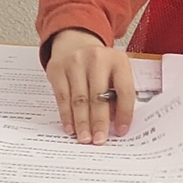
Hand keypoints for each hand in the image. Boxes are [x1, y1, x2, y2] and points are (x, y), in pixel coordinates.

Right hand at [45, 29, 134, 143]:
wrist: (75, 42)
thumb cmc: (99, 64)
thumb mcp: (114, 72)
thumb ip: (116, 94)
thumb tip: (115, 124)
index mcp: (118, 60)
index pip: (124, 90)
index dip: (124, 113)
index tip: (121, 131)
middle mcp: (97, 58)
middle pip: (98, 96)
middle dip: (99, 122)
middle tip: (99, 140)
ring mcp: (76, 62)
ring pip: (79, 99)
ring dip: (82, 122)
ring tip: (84, 139)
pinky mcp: (58, 68)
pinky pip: (62, 97)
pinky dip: (67, 115)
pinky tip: (71, 128)